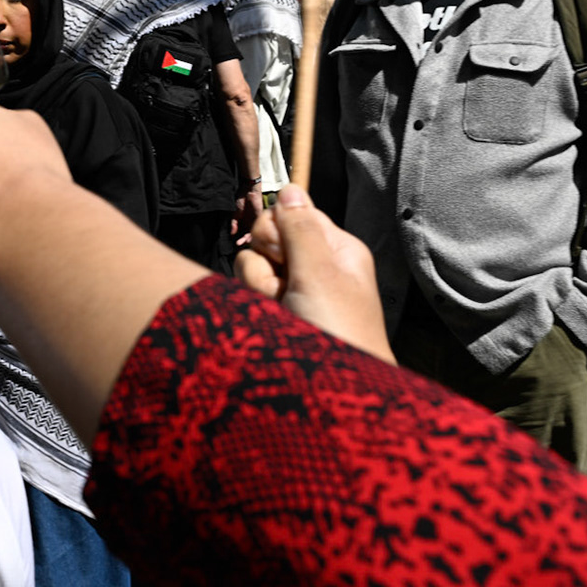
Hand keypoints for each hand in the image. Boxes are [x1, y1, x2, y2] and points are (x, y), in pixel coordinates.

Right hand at [232, 185, 262, 241]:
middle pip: (250, 235)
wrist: (247, 189)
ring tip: (245, 241)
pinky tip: (251, 234)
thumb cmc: (242, 199)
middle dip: (245, 240)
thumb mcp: (235, 213)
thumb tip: (232, 232)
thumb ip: (234, 223)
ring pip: (255, 232)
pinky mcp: (260, 215)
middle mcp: (252, 222)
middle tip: (239, 243)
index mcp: (246, 222)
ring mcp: (256, 219)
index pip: (245, 234)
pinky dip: (255, 230)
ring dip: (250, 237)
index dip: (241, 239)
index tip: (236, 243)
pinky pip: (259, 225)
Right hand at [235, 185, 392, 363]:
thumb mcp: (321, 273)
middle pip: (265, 240)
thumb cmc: (340, 335)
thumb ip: (300, 228)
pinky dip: (254, 309)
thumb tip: (290, 187)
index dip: (278, 231)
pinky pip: (246, 295)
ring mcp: (291, 294)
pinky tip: (271, 325)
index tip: (284, 253)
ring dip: (259, 290)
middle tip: (287, 289)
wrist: (331, 399)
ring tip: (282, 314)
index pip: (291, 214)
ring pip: (249, 268)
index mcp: (335, 250)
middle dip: (266, 264)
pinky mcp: (272, 316)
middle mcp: (313, 268)